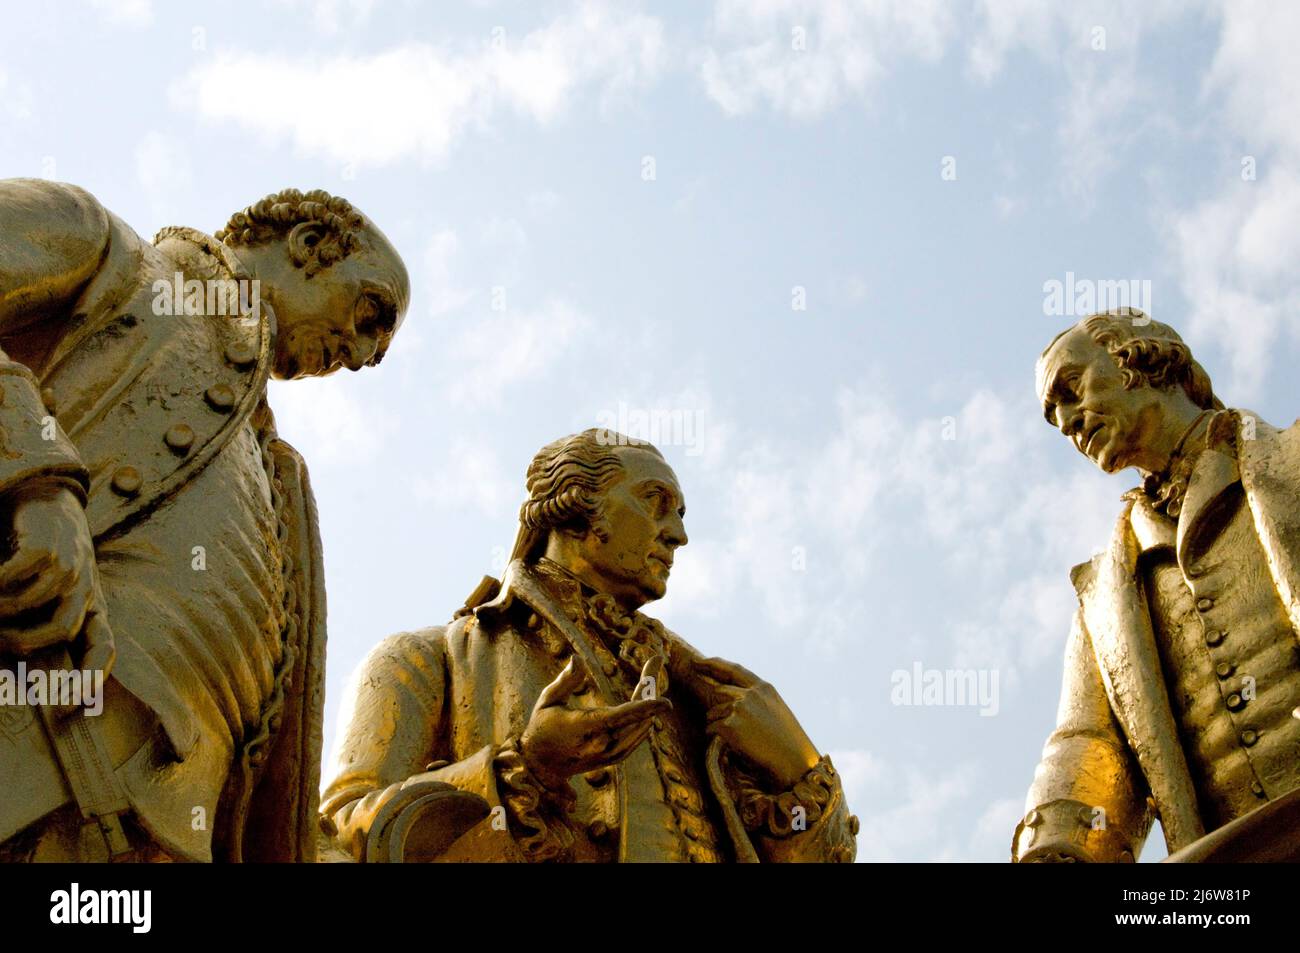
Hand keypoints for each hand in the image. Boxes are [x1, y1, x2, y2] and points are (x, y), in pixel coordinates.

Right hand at [0, 482, 112, 672]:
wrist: (49, 507)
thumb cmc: (48, 566)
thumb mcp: (52, 603)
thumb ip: (41, 636)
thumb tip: (32, 682)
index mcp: (94, 609)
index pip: (104, 648)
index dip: (89, 679)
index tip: (65, 706)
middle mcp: (87, 589)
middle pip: (65, 628)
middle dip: (25, 644)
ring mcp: (72, 564)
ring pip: (38, 600)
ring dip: (4, 611)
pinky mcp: (50, 543)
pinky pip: (22, 571)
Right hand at [519, 657, 670, 792]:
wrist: (540, 765)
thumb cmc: (542, 726)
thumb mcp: (548, 700)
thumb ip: (566, 680)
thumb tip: (578, 659)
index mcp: (584, 728)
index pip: (620, 717)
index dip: (644, 708)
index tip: (666, 701)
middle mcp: (601, 744)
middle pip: (637, 718)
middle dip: (649, 689)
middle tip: (655, 662)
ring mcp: (609, 754)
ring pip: (641, 728)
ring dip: (649, 703)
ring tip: (649, 676)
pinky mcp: (614, 758)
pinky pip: (637, 737)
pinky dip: (645, 718)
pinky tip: (648, 702)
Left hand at [697, 656, 819, 788]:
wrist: (794, 763)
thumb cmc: (787, 742)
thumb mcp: (776, 710)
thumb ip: (755, 699)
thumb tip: (728, 699)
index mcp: (763, 688)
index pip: (732, 670)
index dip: (712, 664)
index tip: (697, 662)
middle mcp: (749, 694)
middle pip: (718, 693)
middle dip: (718, 708)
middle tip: (732, 727)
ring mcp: (739, 708)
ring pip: (713, 713)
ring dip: (719, 726)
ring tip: (742, 741)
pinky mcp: (729, 725)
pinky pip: (711, 729)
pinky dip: (717, 738)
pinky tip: (736, 746)